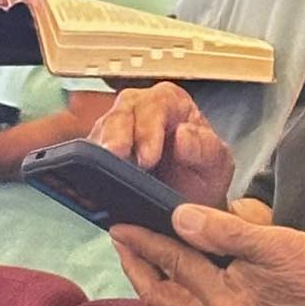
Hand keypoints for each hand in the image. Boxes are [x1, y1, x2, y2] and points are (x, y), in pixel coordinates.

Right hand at [89, 82, 233, 206]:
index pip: (155, 104)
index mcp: (170, 102)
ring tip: (102, 172)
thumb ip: (206, 148)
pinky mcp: (101, 152)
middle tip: (116, 158)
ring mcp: (116, 130)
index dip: (148, 129)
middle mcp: (139, 109)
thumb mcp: (216, 165)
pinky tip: (93, 182)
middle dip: (117, 137)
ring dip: (100, 152)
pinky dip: (89, 167)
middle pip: (121, 114)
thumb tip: (184, 135)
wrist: (188, 203)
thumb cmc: (202, 176)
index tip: (148, 157)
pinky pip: (88, 154)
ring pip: (101, 133)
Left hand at [112, 204, 304, 305]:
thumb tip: (178, 217)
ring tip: (144, 264)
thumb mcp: (273, 243)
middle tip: (123, 240)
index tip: (118, 223)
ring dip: (153, 288)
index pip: (169, 263)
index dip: (141, 240)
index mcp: (220, 301)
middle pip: (159, 296)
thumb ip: (222, 231)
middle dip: (137, 266)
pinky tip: (180, 296)